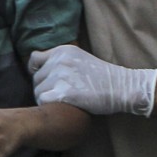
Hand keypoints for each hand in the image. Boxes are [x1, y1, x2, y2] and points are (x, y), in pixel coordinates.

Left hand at [30, 45, 156, 116]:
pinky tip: (62, 106)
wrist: (122, 87)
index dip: (37, 71)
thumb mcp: (80, 58)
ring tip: (64, 100)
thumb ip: (60, 60)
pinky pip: (43, 101)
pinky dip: (50, 106)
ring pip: (38, 91)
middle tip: (61, 94)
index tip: (46, 80)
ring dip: (47, 99)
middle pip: (36, 79)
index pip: (34, 59)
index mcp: (62, 50)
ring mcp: (60, 76)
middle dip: (45, 88)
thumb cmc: (102, 77)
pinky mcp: (63, 92)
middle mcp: (59, 61)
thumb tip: (34, 68)